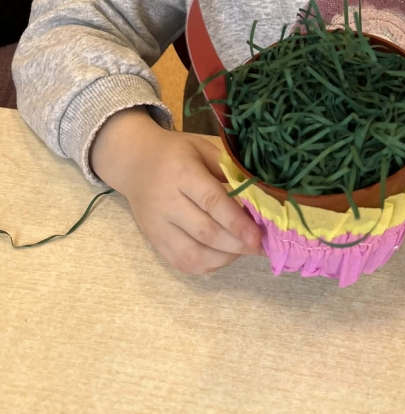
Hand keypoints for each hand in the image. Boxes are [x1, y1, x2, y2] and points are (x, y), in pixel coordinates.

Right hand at [91, 107, 262, 274]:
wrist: (134, 162)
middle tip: (260, 245)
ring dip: (224, 257)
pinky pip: (182, 263)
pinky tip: (223, 255)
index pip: (211, 202)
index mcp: (182, 173)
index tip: (258, 235)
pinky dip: (207, 265)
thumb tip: (258, 195)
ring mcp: (158, 226)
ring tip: (243, 248)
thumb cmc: (175, 153)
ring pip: (193, 254)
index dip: (237, 222)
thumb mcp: (202, 148)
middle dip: (237, 244)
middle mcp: (167, 202)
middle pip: (205, 232)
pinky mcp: (155, 241)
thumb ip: (228, 170)